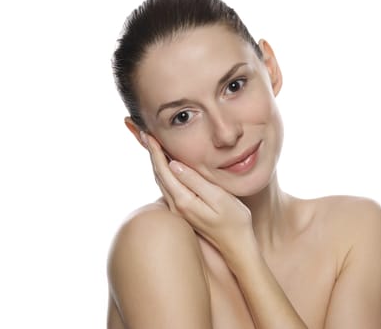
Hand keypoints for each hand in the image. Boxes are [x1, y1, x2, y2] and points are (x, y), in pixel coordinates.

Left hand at [142, 132, 254, 259]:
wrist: (237, 246)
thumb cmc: (234, 221)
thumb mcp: (219, 198)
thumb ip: (196, 182)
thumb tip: (174, 165)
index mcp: (183, 200)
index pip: (164, 170)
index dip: (155, 151)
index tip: (147, 133)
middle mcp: (176, 207)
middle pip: (158, 175)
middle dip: (150, 153)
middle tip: (143, 133)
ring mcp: (179, 211)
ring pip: (162, 181)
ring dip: (156, 163)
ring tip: (151, 145)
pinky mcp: (185, 212)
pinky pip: (168, 187)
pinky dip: (164, 172)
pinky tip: (166, 166)